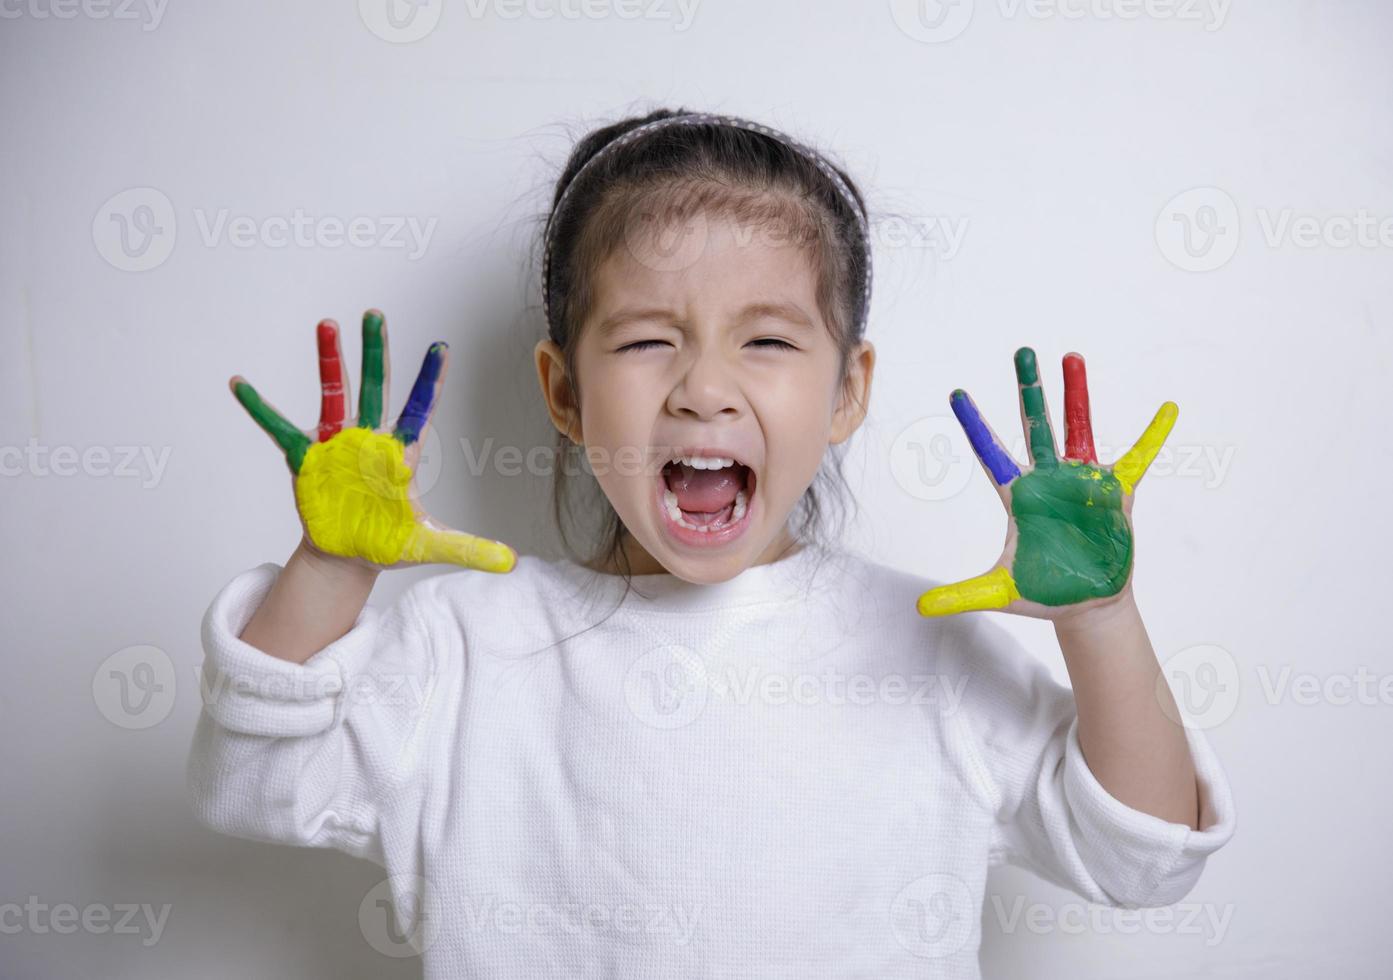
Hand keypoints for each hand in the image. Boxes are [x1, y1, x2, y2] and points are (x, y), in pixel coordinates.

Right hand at [229, 309, 517, 573]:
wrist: (347, 555)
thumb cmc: (387, 541)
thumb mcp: (428, 545)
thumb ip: (468, 548)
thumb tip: (511, 563)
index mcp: (400, 452)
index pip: (420, 408)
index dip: (429, 380)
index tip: (441, 347)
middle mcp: (369, 438)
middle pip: (374, 387)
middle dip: (375, 352)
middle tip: (375, 314)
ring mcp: (336, 444)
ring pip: (333, 393)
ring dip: (329, 360)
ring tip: (326, 324)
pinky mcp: (305, 459)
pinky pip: (279, 428)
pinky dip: (260, 407)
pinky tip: (240, 384)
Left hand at [916, 347, 1174, 620]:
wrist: (1087, 604)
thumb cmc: (1042, 592)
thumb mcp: (999, 593)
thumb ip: (961, 594)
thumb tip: (919, 607)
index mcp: (1018, 496)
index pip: (990, 453)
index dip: (975, 425)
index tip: (956, 393)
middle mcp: (1049, 480)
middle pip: (1036, 426)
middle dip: (1029, 390)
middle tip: (1021, 352)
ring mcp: (1083, 482)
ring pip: (1079, 429)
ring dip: (1077, 395)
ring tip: (1071, 357)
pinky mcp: (1117, 493)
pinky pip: (1139, 458)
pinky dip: (1154, 435)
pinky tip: (1168, 408)